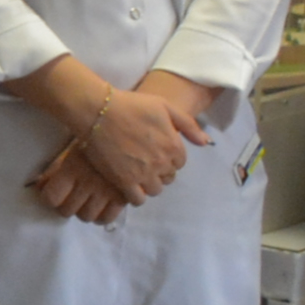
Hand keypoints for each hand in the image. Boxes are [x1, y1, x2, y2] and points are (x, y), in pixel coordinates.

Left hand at [27, 142, 132, 226]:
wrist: (124, 132)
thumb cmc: (94, 138)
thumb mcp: (70, 150)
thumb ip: (54, 169)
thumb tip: (39, 186)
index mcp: (73, 168)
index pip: (51, 198)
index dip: (49, 198)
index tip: (53, 194)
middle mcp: (88, 182)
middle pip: (67, 211)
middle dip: (65, 206)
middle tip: (70, 199)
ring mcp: (107, 191)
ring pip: (87, 217)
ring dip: (83, 211)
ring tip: (86, 202)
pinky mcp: (124, 196)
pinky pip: (107, 218)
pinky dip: (102, 217)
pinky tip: (101, 208)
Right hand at [64, 74, 208, 203]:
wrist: (98, 112)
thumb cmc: (131, 105)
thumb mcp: (164, 106)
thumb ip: (188, 125)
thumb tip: (205, 143)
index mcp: (174, 146)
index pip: (180, 163)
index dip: (169, 157)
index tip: (157, 151)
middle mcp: (162, 163)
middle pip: (168, 177)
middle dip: (160, 171)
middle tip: (146, 162)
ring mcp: (143, 174)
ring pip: (155, 190)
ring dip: (149, 184)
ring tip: (137, 174)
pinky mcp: (124, 181)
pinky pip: (137, 199)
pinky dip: (136, 196)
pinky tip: (129, 186)